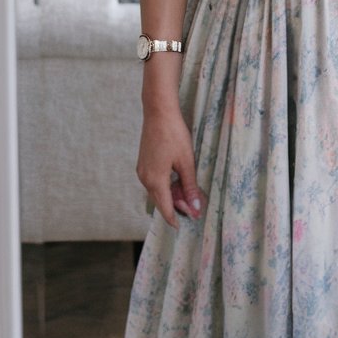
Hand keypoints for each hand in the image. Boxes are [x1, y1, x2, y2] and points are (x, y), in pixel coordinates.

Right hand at [137, 107, 205, 227]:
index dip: (175, 218)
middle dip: (176, 207)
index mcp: (155, 181)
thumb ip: (190, 186)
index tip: (185, 226)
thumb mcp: (186, 162)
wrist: (158, 112)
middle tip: (194, 207)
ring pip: (157, 191)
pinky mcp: (143, 163)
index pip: (165, 209)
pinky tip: (177, 180)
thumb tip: (195, 207)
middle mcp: (145, 179)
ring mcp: (142, 170)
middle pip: (161, 201)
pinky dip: (165, 185)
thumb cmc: (174, 135)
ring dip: (171, 195)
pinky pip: (154, 181)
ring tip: (188, 193)